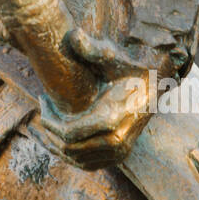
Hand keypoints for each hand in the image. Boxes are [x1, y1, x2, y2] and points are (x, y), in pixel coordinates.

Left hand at [34, 32, 176, 168]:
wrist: (155, 87)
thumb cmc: (129, 70)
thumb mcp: (112, 58)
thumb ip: (93, 50)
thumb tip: (74, 35)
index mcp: (110, 120)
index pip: (68, 134)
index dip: (49, 121)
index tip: (42, 102)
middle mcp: (116, 142)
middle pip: (69, 149)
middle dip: (50, 131)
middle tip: (43, 110)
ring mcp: (119, 152)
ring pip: (76, 159)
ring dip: (56, 144)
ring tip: (47, 122)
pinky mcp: (119, 156)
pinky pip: (88, 164)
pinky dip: (70, 155)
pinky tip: (58, 137)